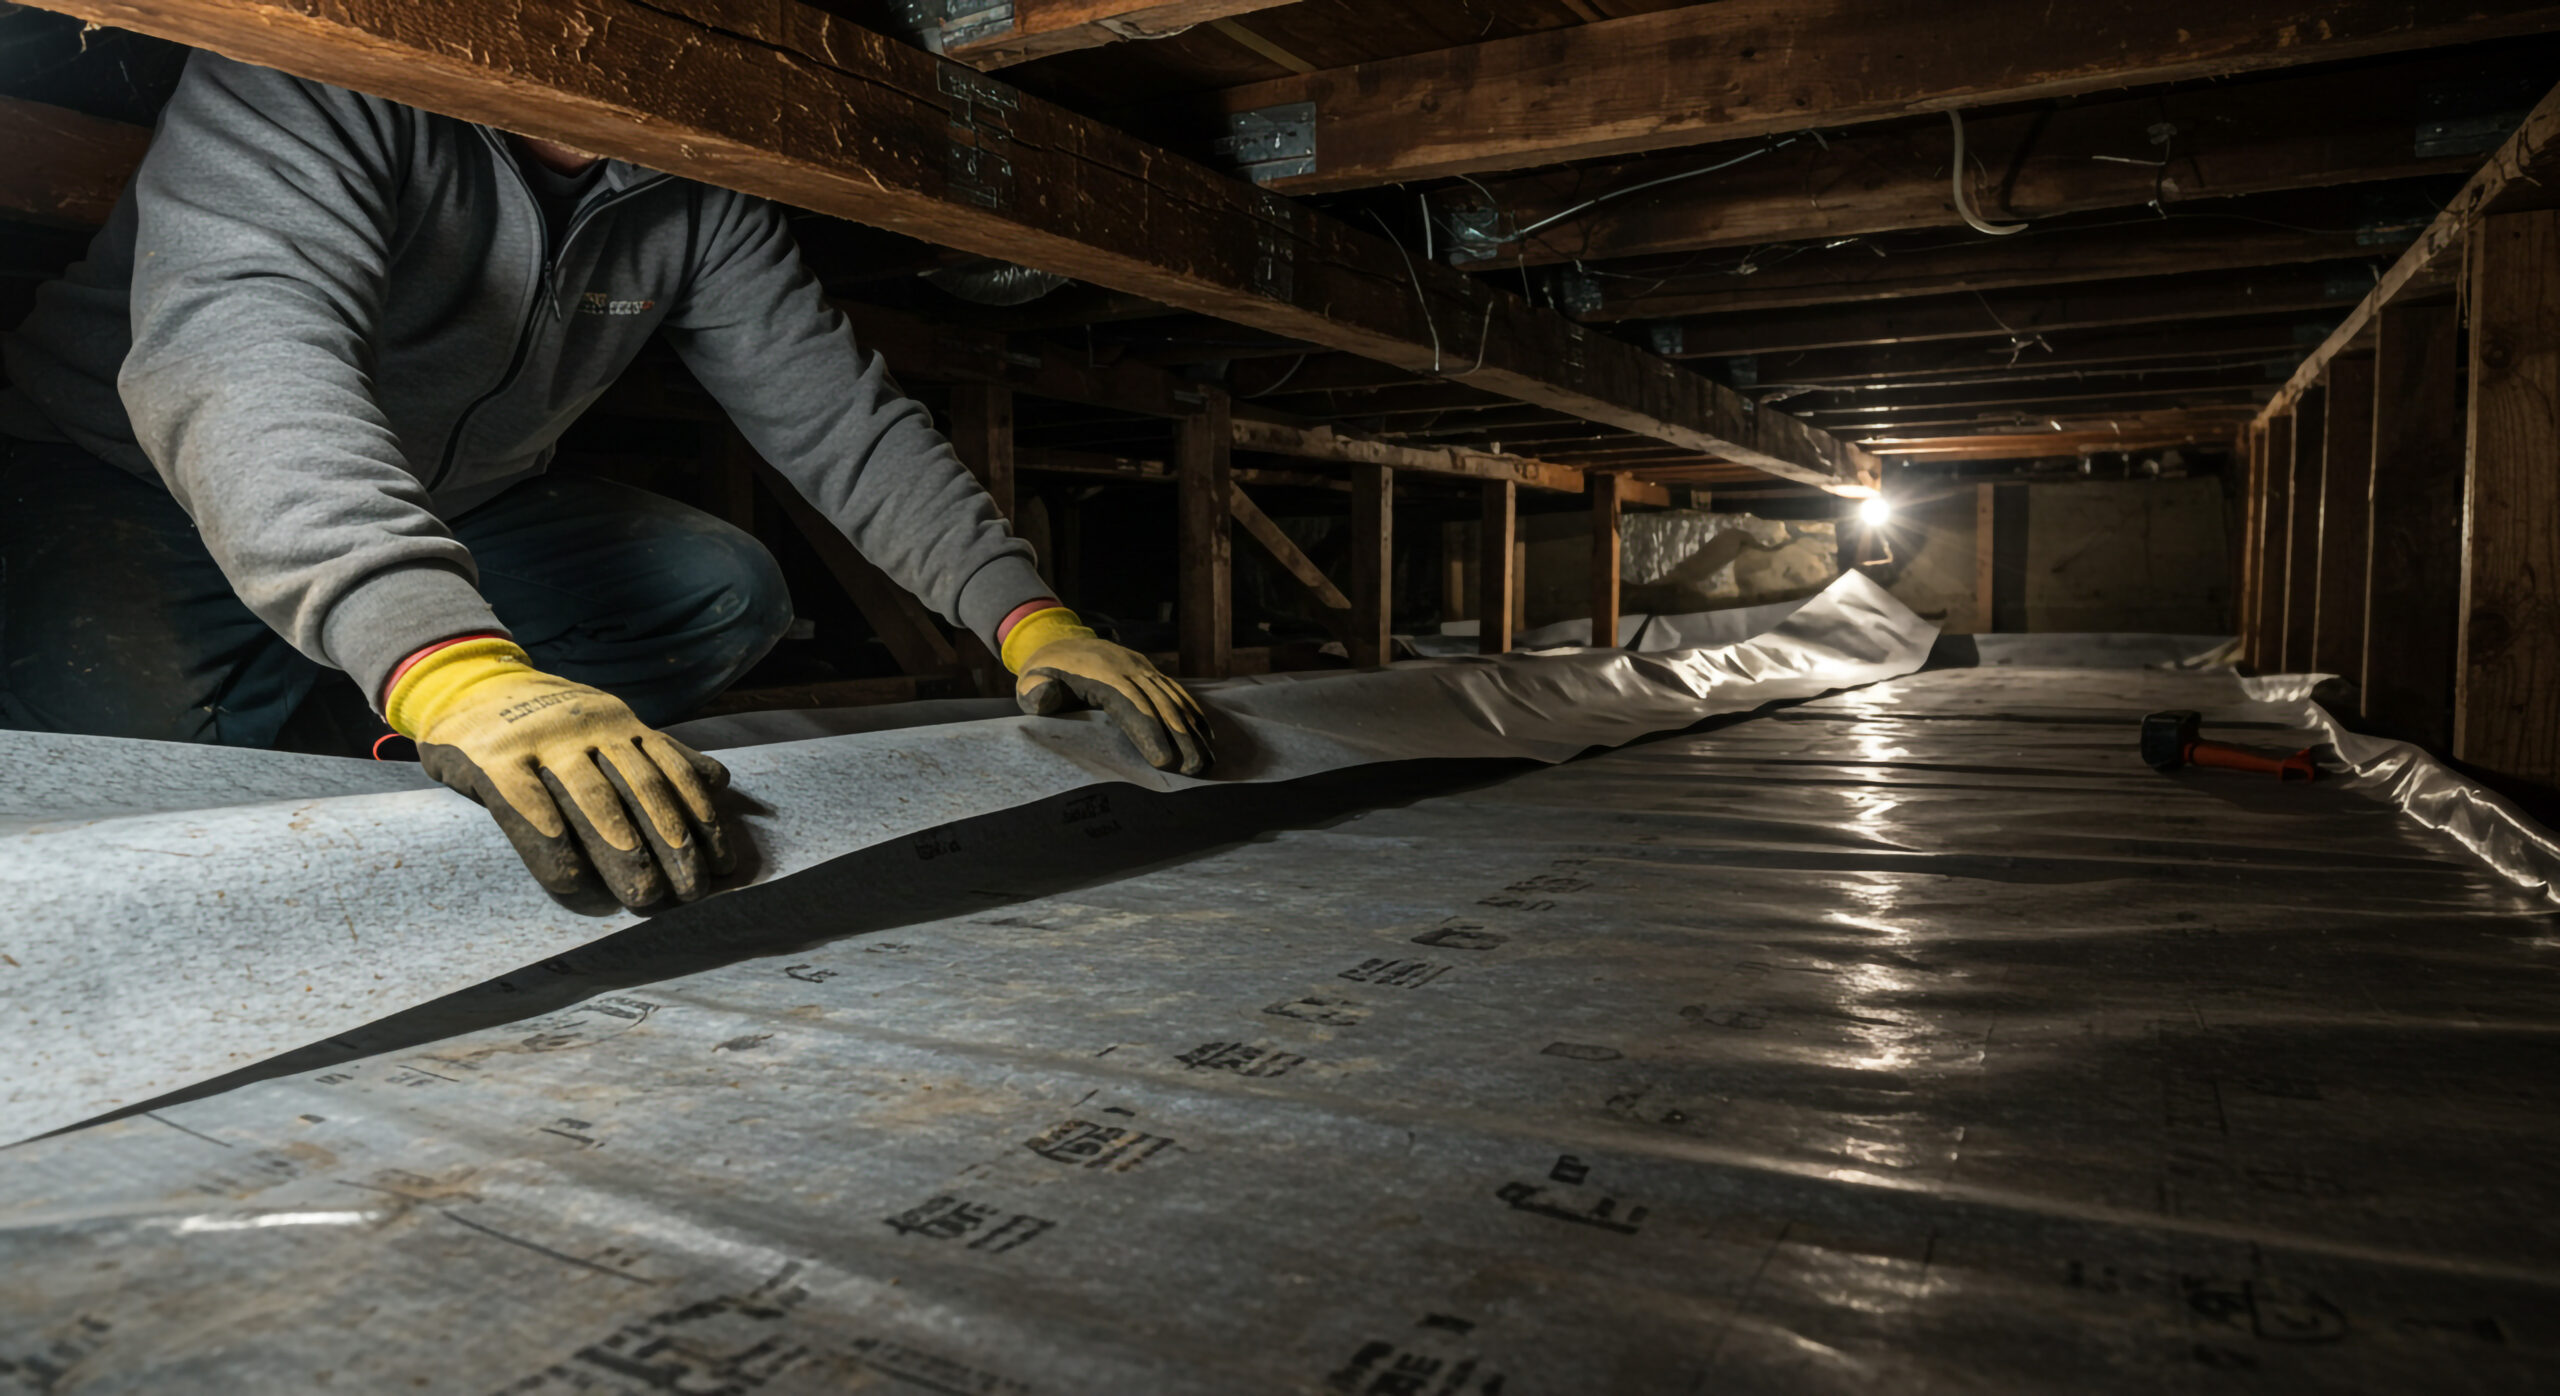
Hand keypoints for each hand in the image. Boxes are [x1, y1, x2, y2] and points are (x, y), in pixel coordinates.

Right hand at [385, 638, 732, 907]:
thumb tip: (720, 781)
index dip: (701, 819)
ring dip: (624, 852)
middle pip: (640, 790)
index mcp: (617, 722)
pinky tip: (574, 880)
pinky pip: (528, 806)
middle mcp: (587, 727)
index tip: (722, 864)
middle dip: (672, 844)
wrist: (465, 681)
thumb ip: (659, 752)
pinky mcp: (493, 759)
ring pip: (592, 801)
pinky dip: (553, 845)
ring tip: (645, 896)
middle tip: (691, 892)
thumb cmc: (544, 717)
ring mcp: (540, 740)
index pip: (671, 773)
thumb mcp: (606, 722)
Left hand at [1001, 607, 1211, 775]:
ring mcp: (1143, 668)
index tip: (1164, 761)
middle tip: (1195, 769)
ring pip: (1174, 699)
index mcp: (1101, 674)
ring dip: (1193, 730)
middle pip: (1161, 704)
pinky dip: (1193, 713)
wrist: (1059, 640)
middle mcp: (1129, 668)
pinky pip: (1176, 691)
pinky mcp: (1150, 671)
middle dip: (1181, 738)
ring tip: (1207, 761)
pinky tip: (1206, 735)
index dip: (1149, 732)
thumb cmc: (1044, 672)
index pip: (1131, 705)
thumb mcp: (1029, 681)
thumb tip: (1048, 698)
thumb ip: (1036, 693)